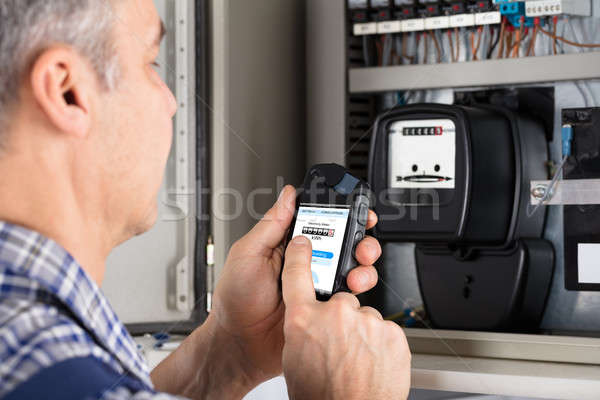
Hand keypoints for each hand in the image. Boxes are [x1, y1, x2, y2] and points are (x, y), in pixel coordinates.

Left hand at [210, 185, 381, 386]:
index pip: (319, 221)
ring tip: (355, 272)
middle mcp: (306, 262)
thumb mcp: (248, 254)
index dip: (340, 213)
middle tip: (360, 245)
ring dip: (362, 265)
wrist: (240, 346)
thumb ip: (270, 225)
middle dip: (359, 239)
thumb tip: (287, 195)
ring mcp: (318, 285)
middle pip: (343, 242)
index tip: (355, 208)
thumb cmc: (235, 301)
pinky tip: (347, 293)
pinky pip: (349, 296)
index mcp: (287, 244)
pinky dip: (356, 292)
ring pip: (352, 268)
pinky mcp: (325, 307)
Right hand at [281, 236, 410, 399]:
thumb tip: (308, 322)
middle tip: (339, 345)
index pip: (296, 274)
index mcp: (304, 320)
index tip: (302, 243)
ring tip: (357, 361)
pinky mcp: (391, 332)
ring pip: (364, 318)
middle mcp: (335, 314)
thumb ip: (302, 330)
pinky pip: (384, 330)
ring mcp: (366, 322)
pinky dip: (380, 344)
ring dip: (361, 334)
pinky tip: (372, 363)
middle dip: (340, 318)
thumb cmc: (321, 396)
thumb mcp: (294, 359)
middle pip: (340, 299)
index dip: (300, 254)